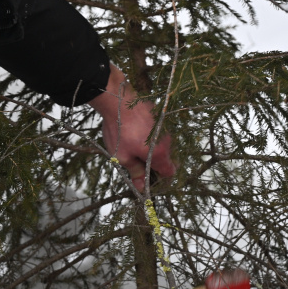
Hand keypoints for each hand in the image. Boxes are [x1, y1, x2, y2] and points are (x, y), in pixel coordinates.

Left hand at [87, 66, 175, 191]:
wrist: (118, 101)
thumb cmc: (120, 131)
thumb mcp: (122, 157)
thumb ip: (135, 172)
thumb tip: (141, 187)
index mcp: (160, 154)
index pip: (169, 171)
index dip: (160, 177)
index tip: (148, 176)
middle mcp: (166, 140)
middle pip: (165, 157)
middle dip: (152, 161)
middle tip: (134, 160)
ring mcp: (163, 127)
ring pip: (160, 143)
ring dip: (149, 147)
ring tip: (131, 142)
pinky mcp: (158, 116)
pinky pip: (156, 131)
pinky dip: (148, 134)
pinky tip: (133, 130)